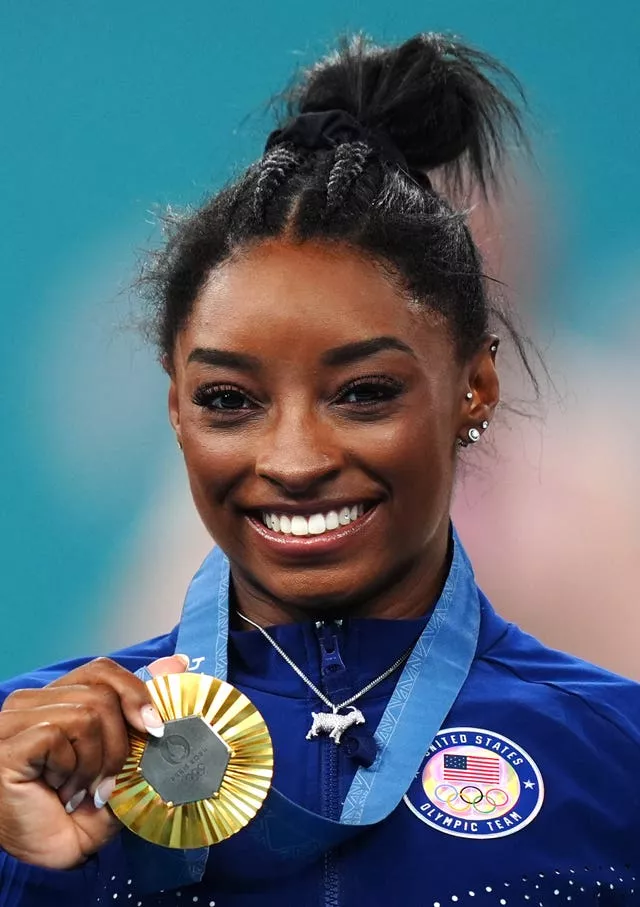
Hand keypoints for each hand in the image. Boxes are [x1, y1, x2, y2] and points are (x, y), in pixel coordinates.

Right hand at [0, 654, 188, 869]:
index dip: (135, 694)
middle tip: (108, 780)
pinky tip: (60, 791)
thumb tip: (176, 664)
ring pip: (87, 713)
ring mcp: (17, 719)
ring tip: (80, 790)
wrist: (37, 859)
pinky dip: (72, 769)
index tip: (155, 728)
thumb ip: (143, 717)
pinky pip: (60, 734)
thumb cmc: (71, 814)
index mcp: (59, 701)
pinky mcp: (10, 740)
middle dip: (120, 743)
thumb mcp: (119, 766)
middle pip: (102, 691)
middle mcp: (35, 702)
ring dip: (95, 763)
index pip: (103, 671)